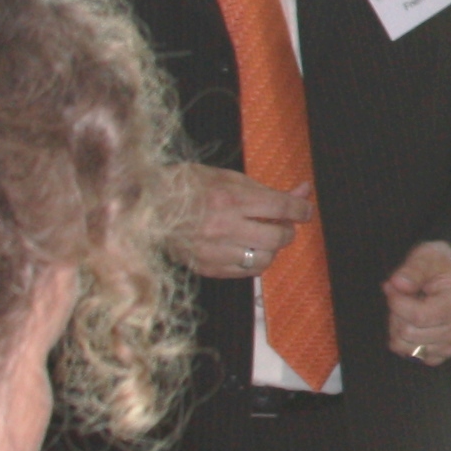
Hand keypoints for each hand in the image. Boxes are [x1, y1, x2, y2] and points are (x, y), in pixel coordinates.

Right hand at [174, 168, 313, 284]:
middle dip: (287, 230)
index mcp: (230, 199)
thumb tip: (303, 192)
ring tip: (261, 236)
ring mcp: (214, 251)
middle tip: (282, 224)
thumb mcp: (229, 178)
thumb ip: (266, 190)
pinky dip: (253, 261)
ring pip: (264, 259)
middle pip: (277, 237)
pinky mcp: (206, 267)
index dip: (301, 210)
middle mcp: (223, 227)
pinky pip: (245, 272)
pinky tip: (246, 248)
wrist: (146, 205)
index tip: (305, 210)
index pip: (281, 208)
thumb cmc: (187, 185)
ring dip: (271, 248)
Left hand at [385, 240, 450, 365]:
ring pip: (407, 347)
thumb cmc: (439, 266)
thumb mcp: (427, 256)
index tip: (391, 286)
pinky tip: (411, 323)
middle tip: (399, 297)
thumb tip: (397, 284)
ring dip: (398, 328)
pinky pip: (414, 355)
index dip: (396, 302)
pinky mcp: (444, 354)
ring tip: (405, 310)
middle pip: (409, 333)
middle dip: (396, 314)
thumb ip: (412, 269)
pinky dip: (406, 341)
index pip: (418, 317)